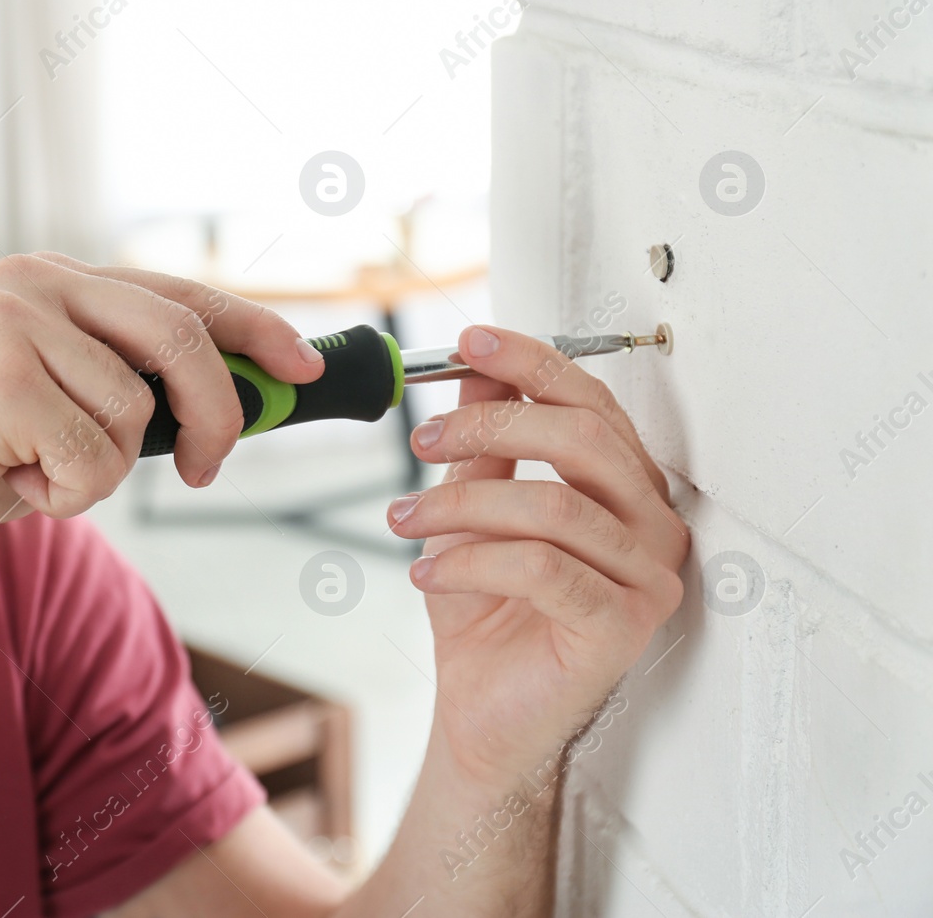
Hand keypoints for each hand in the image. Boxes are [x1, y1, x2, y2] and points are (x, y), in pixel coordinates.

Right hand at [0, 253, 324, 575]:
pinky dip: (66, 497)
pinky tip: (14, 485)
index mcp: (54, 280)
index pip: (180, 294)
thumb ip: (132, 385)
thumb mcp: (60, 402)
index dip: (255, 329)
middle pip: (180, 340)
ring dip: (100, 474)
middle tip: (207, 469)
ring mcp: (13, 328)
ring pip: (134, 417)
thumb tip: (244, 405)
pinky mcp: (0, 384)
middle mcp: (35, 286)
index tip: (303, 365)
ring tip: (36, 472)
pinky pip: (92, 460)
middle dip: (217, 414)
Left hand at [387, 325, 687, 787]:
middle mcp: (651, 523)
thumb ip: (483, 446)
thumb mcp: (470, 512)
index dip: (530, 364)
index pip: (590, 402)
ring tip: (404, 520)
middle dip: (489, 426)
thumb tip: (473, 371)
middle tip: (422, 438)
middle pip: (581, 439)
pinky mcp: (623, 626)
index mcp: (625, 485)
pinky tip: (427, 573)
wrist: (481, 712)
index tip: (468, 343)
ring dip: (460, 505)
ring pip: (553, 505)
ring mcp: (646, 576)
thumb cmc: (486, 615)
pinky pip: (543, 568)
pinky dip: (471, 562)